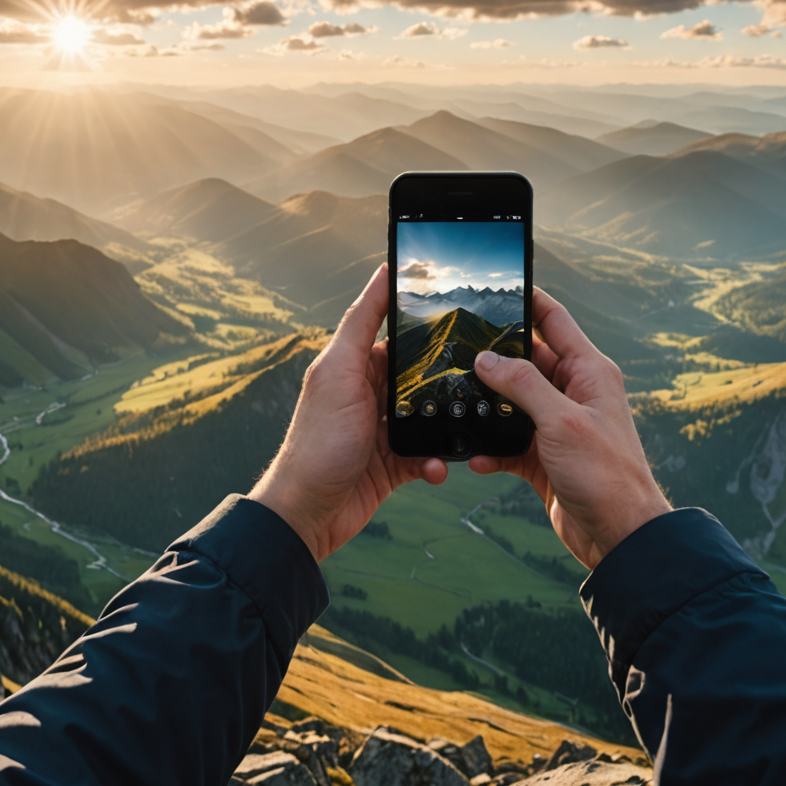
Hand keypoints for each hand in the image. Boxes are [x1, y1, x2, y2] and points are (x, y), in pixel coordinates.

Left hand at [249, 264, 446, 560]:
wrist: (308, 514)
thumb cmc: (316, 443)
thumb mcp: (339, 373)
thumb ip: (361, 324)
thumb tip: (382, 272)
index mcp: (355, 366)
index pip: (393, 330)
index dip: (423, 318)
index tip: (459, 305)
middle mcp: (369, 393)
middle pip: (420, 374)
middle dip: (446, 378)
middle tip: (478, 377)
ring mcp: (382, 429)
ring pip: (430, 415)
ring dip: (445, 425)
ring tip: (458, 429)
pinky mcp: (393, 462)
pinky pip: (427, 454)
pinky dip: (435, 460)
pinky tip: (435, 467)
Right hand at [469, 287, 670, 569]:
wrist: (619, 536)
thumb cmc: (606, 474)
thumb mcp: (561, 421)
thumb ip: (523, 385)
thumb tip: (486, 359)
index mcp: (589, 372)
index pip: (554, 320)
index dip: (528, 299)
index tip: (497, 285)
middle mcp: (574, 393)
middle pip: (526, 360)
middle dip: (493, 358)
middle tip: (457, 351)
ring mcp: (558, 425)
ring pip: (513, 401)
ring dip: (489, 406)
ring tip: (460, 403)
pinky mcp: (544, 457)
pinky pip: (509, 442)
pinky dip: (492, 448)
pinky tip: (477, 456)